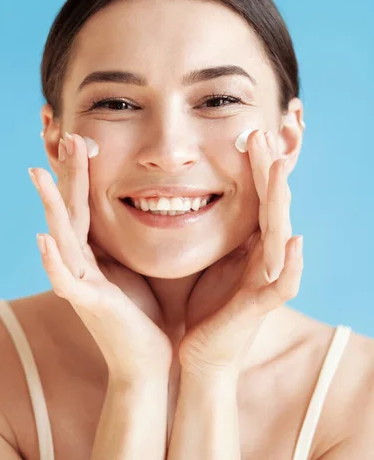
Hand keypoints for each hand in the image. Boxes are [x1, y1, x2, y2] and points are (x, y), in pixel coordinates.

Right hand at [28, 132, 172, 380]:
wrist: (150, 361)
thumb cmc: (147, 312)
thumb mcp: (141, 263)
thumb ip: (139, 234)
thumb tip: (162, 200)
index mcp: (96, 252)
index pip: (84, 203)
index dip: (80, 171)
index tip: (81, 137)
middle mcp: (83, 263)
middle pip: (71, 210)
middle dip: (66, 173)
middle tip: (63, 135)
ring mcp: (83, 283)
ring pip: (62, 236)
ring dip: (50, 205)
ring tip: (37, 174)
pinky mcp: (91, 305)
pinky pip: (67, 281)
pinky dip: (53, 261)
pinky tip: (43, 239)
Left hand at [178, 129, 303, 378]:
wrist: (199, 352)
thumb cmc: (200, 301)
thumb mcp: (203, 252)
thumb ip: (207, 223)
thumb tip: (188, 186)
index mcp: (248, 240)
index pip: (257, 194)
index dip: (257, 163)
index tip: (250, 129)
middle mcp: (262, 254)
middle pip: (271, 204)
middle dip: (268, 168)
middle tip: (261, 132)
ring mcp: (265, 279)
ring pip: (280, 232)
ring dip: (279, 200)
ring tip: (279, 167)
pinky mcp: (260, 306)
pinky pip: (283, 285)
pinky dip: (291, 265)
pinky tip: (293, 241)